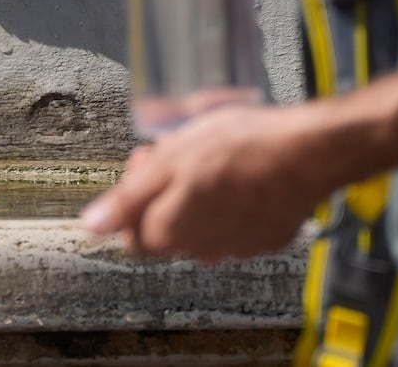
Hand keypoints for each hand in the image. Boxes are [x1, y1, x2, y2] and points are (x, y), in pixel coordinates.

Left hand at [79, 102, 330, 262]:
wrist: (306, 152)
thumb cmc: (238, 147)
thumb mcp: (169, 161)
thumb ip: (127, 199)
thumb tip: (91, 227)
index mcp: (170, 232)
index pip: (133, 235)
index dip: (134, 198)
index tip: (148, 166)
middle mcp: (201, 249)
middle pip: (166, 228)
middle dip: (166, 193)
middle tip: (180, 154)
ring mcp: (236, 248)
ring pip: (200, 227)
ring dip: (198, 198)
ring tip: (214, 161)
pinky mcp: (265, 239)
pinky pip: (235, 226)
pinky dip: (232, 205)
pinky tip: (242, 177)